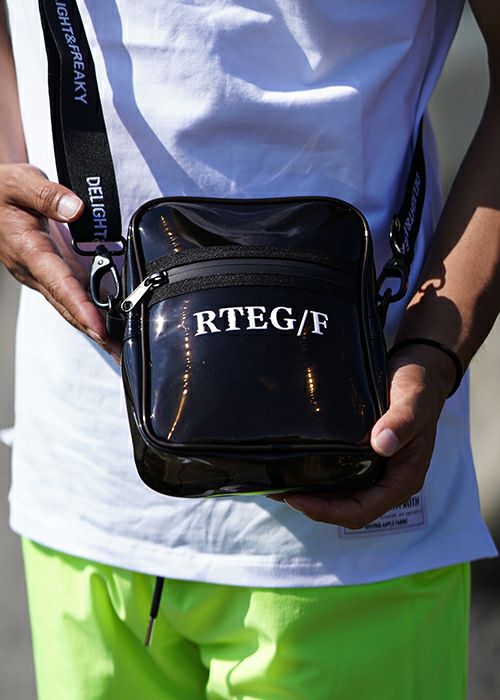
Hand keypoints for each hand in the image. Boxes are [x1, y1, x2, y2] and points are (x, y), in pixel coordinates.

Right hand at [0, 163, 118, 359]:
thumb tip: (76, 209)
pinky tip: (111, 326)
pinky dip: (92, 314)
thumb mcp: (21, 182)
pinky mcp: (51, 273)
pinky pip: (72, 297)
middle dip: (94, 331)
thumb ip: (48, 195)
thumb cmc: (3, 188)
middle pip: (68, 307)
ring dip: (95, 329)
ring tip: (120, 348)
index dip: (81, 307)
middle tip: (119, 351)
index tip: (100, 328)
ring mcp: (43, 275)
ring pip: (71, 307)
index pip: (58, 284)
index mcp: (29, 251)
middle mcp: (35, 271)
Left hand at [281, 344, 456, 527]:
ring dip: (310, 493)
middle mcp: (388, 480)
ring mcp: (376, 468)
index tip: (297, 499)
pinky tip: (293, 464)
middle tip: (277, 491)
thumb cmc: (420, 387)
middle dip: (312, 505)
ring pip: (340, 494)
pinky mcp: (363, 454)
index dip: (328, 511)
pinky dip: (316, 475)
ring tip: (277, 482)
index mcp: (404, 478)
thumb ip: (401, 422)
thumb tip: (380, 444)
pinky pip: (338, 473)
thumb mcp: (414, 401)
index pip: (362, 511)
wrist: (420, 369)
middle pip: (346, 508)